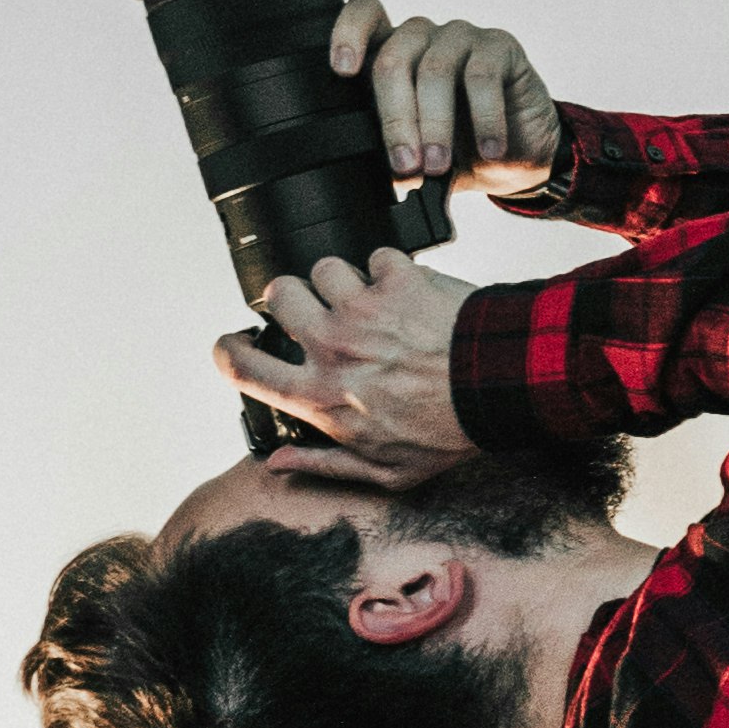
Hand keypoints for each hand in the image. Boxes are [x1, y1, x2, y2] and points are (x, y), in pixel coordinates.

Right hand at [220, 252, 475, 481]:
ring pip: (324, 267)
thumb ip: (325, 465)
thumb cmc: (449, 432)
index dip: (227, 350)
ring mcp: (362, 309)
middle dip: (292, 297)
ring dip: (344, 280)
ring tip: (370, 300)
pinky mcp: (398, 279)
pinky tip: (409, 292)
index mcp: (320, 395)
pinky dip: (392, 269)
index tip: (234, 343)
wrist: (501, 387)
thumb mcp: (385, 471)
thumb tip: (277, 464)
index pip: (243, 368)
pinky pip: (377, 256)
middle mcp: (331, 346)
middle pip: (277, 295)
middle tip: (316, 308)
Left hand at [325, 0, 560, 199]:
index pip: (365, 15)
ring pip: (434, 70)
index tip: (343, 71)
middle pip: (393, 59)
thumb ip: (395, 153)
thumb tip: (384, 175)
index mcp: (392, 54)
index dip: (348, 33)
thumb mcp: (418, 155)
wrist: (519, 157)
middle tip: (406, 164)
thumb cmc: (460, 148)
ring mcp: (461, 37)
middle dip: (395, 119)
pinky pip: (482, 76)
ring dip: (435, 124)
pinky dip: (484, 119)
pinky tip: (490, 149)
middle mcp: (423, 38)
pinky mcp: (500, 46)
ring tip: (439, 165)